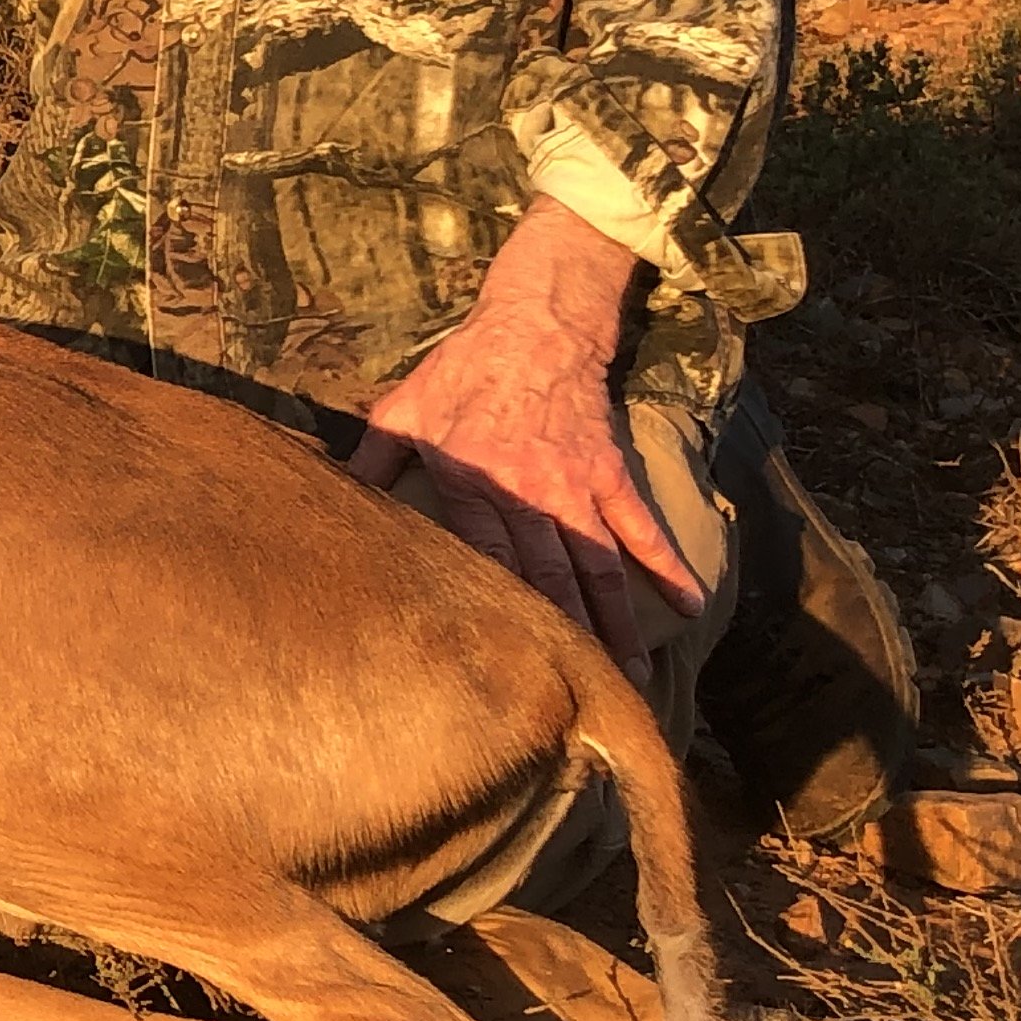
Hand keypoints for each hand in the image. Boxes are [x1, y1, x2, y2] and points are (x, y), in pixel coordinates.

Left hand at [347, 199, 695, 676]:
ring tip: (632, 675)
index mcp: (474, 484)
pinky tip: (689, 607)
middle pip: (547, 578)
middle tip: (580, 697)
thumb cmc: (461, 370)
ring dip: (616, 622)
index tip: (503, 663)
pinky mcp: (609, 473)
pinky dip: (667, 566)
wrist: (534, 324)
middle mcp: (529, 494)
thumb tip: (331, 498)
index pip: (486, 561)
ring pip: (598, 566)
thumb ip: (372, 462)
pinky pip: (641, 526)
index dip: (497, 612)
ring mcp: (576, 487)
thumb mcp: (403, 411)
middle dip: (564, 639)